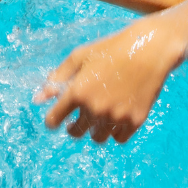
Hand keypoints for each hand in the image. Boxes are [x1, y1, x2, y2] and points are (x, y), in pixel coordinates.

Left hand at [38, 23, 180, 143]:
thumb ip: (57, 78)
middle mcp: (95, 107)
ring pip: (97, 138)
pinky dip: (116, 131)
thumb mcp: (79, 57)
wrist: (149, 49)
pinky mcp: (135, 120)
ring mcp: (116, 116)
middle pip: (75, 133)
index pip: (53, 121)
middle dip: (74, 126)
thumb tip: (37, 100)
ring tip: (101, 114)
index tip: (58, 118)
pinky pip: (118, 138)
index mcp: (78, 91)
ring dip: (96, 129)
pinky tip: (116, 116)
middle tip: (80, 118)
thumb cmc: (111, 50)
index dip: (53, 120)